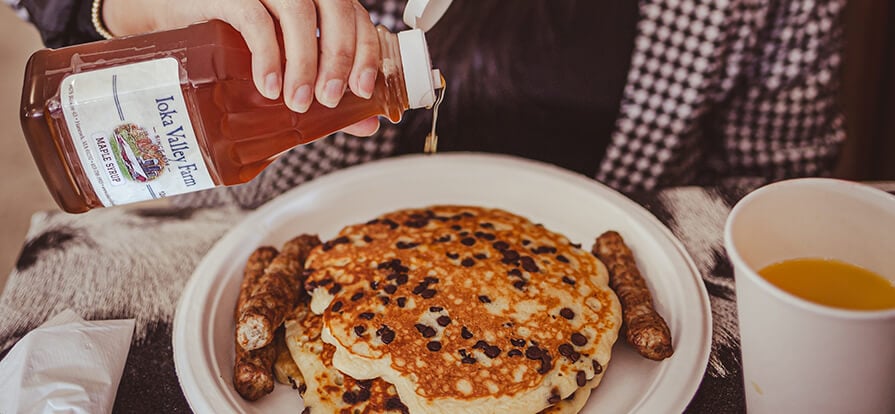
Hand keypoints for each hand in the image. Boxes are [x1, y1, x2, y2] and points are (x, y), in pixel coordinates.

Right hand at [102, 0, 380, 135]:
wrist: (163, 24)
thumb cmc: (226, 42)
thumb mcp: (282, 66)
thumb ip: (325, 88)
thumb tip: (367, 123)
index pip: (354, 14)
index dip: (365, 50)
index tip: (362, 89)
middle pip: (335, 7)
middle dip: (338, 57)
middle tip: (329, 99)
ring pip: (299, 11)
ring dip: (305, 62)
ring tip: (298, 101)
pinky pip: (255, 19)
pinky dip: (268, 56)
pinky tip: (268, 86)